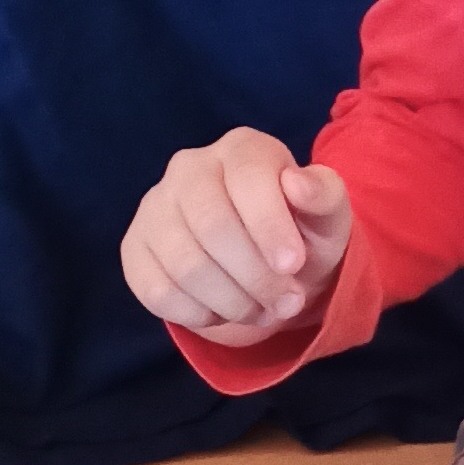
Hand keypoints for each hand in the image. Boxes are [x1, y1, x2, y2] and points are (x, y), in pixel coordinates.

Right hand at [121, 130, 352, 341]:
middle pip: (213, 226)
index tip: (293, 265)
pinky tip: (224, 311)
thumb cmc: (300, 233)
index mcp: (241, 149)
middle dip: (257, 277)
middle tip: (288, 303)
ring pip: (186, 266)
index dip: (270, 226)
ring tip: (262, 310)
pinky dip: (200, 315)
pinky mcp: (135, 249)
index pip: (247, 179)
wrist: (270, 264)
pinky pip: (158, 293)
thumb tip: (298, 183)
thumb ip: (325, 196)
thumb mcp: (327, 217)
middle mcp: (189, 168)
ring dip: (234, 302)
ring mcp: (155, 208)